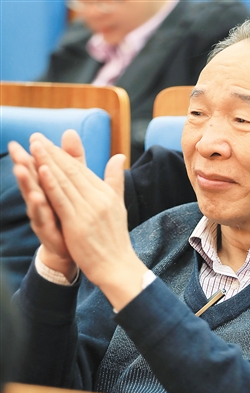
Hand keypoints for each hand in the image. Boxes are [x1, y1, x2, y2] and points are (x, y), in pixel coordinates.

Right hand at [9, 130, 85, 279]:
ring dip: (26, 183)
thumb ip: (73, 160)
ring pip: (32, 196)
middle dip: (23, 163)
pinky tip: (37, 198)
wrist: (73, 246)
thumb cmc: (70, 211)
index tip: (34, 136)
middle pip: (32, 179)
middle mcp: (43, 198)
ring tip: (21, 169)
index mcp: (50, 186)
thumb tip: (71, 131)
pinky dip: (39, 208)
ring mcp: (43, 215)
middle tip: (16, 149)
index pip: (43, 166)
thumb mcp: (74, 183)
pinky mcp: (47, 230)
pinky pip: (42, 218)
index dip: (38, 153)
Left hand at [28, 132, 147, 309]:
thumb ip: (115, 180)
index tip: (47, 141)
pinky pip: (62, 200)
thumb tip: (119, 157)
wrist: (118, 266)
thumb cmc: (115, 238)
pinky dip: (52, 184)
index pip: (81, 170)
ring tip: (34, 145)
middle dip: (52, 153)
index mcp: (107, 193)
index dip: (63, 155)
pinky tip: (42, 170)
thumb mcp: (118, 205)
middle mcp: (99, 198)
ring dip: (48, 162)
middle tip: (35, 136)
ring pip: (65, 182)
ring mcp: (89, 210)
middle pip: (72, 171)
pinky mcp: (78, 223)